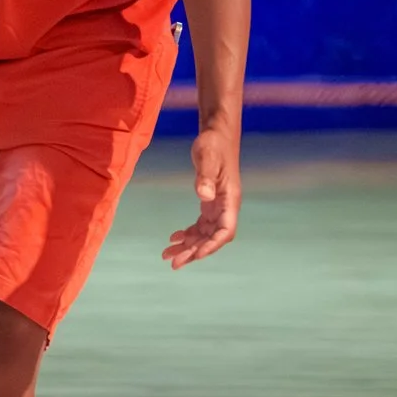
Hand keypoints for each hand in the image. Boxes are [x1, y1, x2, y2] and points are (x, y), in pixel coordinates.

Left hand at [164, 123, 240, 267]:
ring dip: (188, 246)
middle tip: (173, 263)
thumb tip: (203, 196)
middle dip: (194, 252)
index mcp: (230, 199)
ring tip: (167, 255)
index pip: (225, 231)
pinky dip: (189, 233)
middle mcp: (226, 206)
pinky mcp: (210, 201)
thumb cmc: (214, 144)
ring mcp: (219, 205)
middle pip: (212, 238)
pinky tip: (173, 238)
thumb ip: (205, 176)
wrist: (217, 134)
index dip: (212, 246)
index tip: (195, 256)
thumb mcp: (208, 157)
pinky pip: (201, 224)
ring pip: (205, 234)